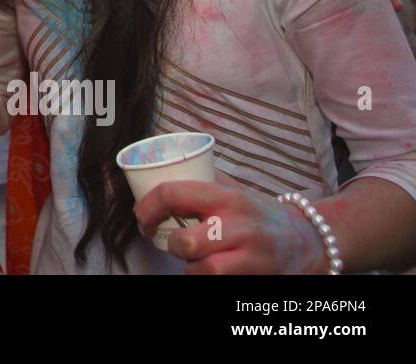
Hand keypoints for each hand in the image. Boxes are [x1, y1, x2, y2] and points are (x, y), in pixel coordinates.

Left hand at [136, 180, 326, 273]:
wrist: (308, 240)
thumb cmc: (260, 213)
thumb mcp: (235, 189)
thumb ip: (203, 180)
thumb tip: (158, 169)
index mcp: (227, 196)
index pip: (173, 193)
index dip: (148, 207)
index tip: (142, 216)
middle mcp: (239, 224)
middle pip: (185, 241)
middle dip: (170, 244)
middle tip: (169, 240)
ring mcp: (250, 254)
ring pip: (201, 268)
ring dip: (189, 266)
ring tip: (193, 257)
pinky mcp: (255, 276)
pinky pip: (216, 281)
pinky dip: (204, 277)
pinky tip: (209, 268)